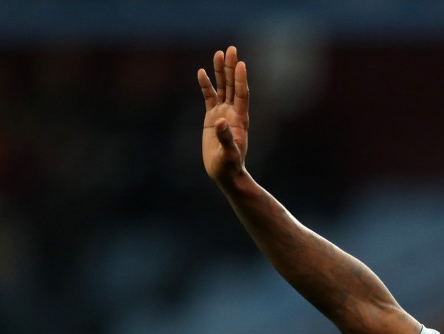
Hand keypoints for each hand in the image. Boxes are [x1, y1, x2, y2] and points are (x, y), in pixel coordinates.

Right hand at [198, 46, 248, 183]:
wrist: (224, 173)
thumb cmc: (229, 166)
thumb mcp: (228, 154)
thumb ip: (226, 138)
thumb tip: (220, 122)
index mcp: (240, 120)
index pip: (242, 95)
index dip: (241, 80)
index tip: (241, 64)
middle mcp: (233, 113)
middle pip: (232, 86)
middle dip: (231, 68)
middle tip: (231, 49)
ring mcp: (223, 114)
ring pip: (222, 88)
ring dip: (220, 72)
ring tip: (219, 53)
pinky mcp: (212, 118)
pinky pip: (209, 98)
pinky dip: (206, 85)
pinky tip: (202, 72)